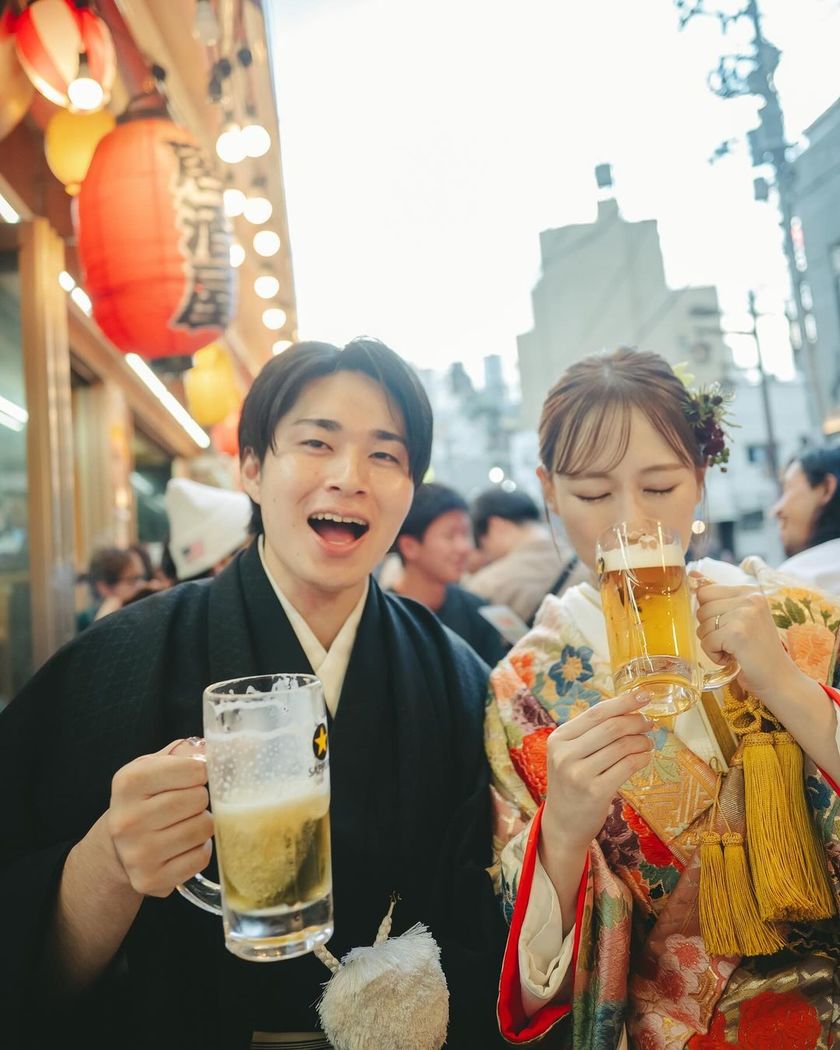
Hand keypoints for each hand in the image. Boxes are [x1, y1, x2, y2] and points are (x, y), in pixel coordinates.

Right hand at [106, 738, 212, 897]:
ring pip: (203, 828)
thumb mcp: (158, 766)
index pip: (193, 768)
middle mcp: (127, 819)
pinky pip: (200, 858)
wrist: (118, 846)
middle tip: (188, 803)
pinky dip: (200, 849)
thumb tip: (245, 744)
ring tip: (184, 823)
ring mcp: (137, 853)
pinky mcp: (150, 879)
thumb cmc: (148, 798)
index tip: (194, 777)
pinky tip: (183, 845)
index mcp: (128, 782)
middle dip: (201, 799)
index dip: (201, 772)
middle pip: (198, 799)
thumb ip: (192, 751)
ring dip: (202, 824)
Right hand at [541, 693, 652, 851]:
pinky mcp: (596, 792)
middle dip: (636, 721)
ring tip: (648, 743)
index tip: (643, 695)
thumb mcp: (570, 754)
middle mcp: (565, 754)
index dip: (623, 702)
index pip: (595, 713)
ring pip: (622, 746)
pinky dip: (642, 758)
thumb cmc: (572, 783)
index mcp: (558, 739)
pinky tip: (645, 757)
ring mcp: (579, 774)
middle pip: (611, 727)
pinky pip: (628, 766)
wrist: (562, 824)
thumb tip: (627, 708)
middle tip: (649, 723)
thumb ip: (590, 733)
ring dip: (642, 741)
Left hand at [694, 581, 795, 699]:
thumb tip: (692, 575)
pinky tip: (733, 657)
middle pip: (702, 609)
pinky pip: (707, 642)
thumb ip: (718, 596)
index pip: (705, 592)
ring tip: (734, 648)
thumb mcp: (741, 617)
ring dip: (713, 643)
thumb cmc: (757, 650)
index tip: (727, 625)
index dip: (708, 613)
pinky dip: (715, 655)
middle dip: (710, 629)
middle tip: (732, 640)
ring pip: (702, 625)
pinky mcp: (737, 633)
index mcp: (749, 591)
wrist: (780, 678)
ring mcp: (744, 614)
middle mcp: (749, 598)